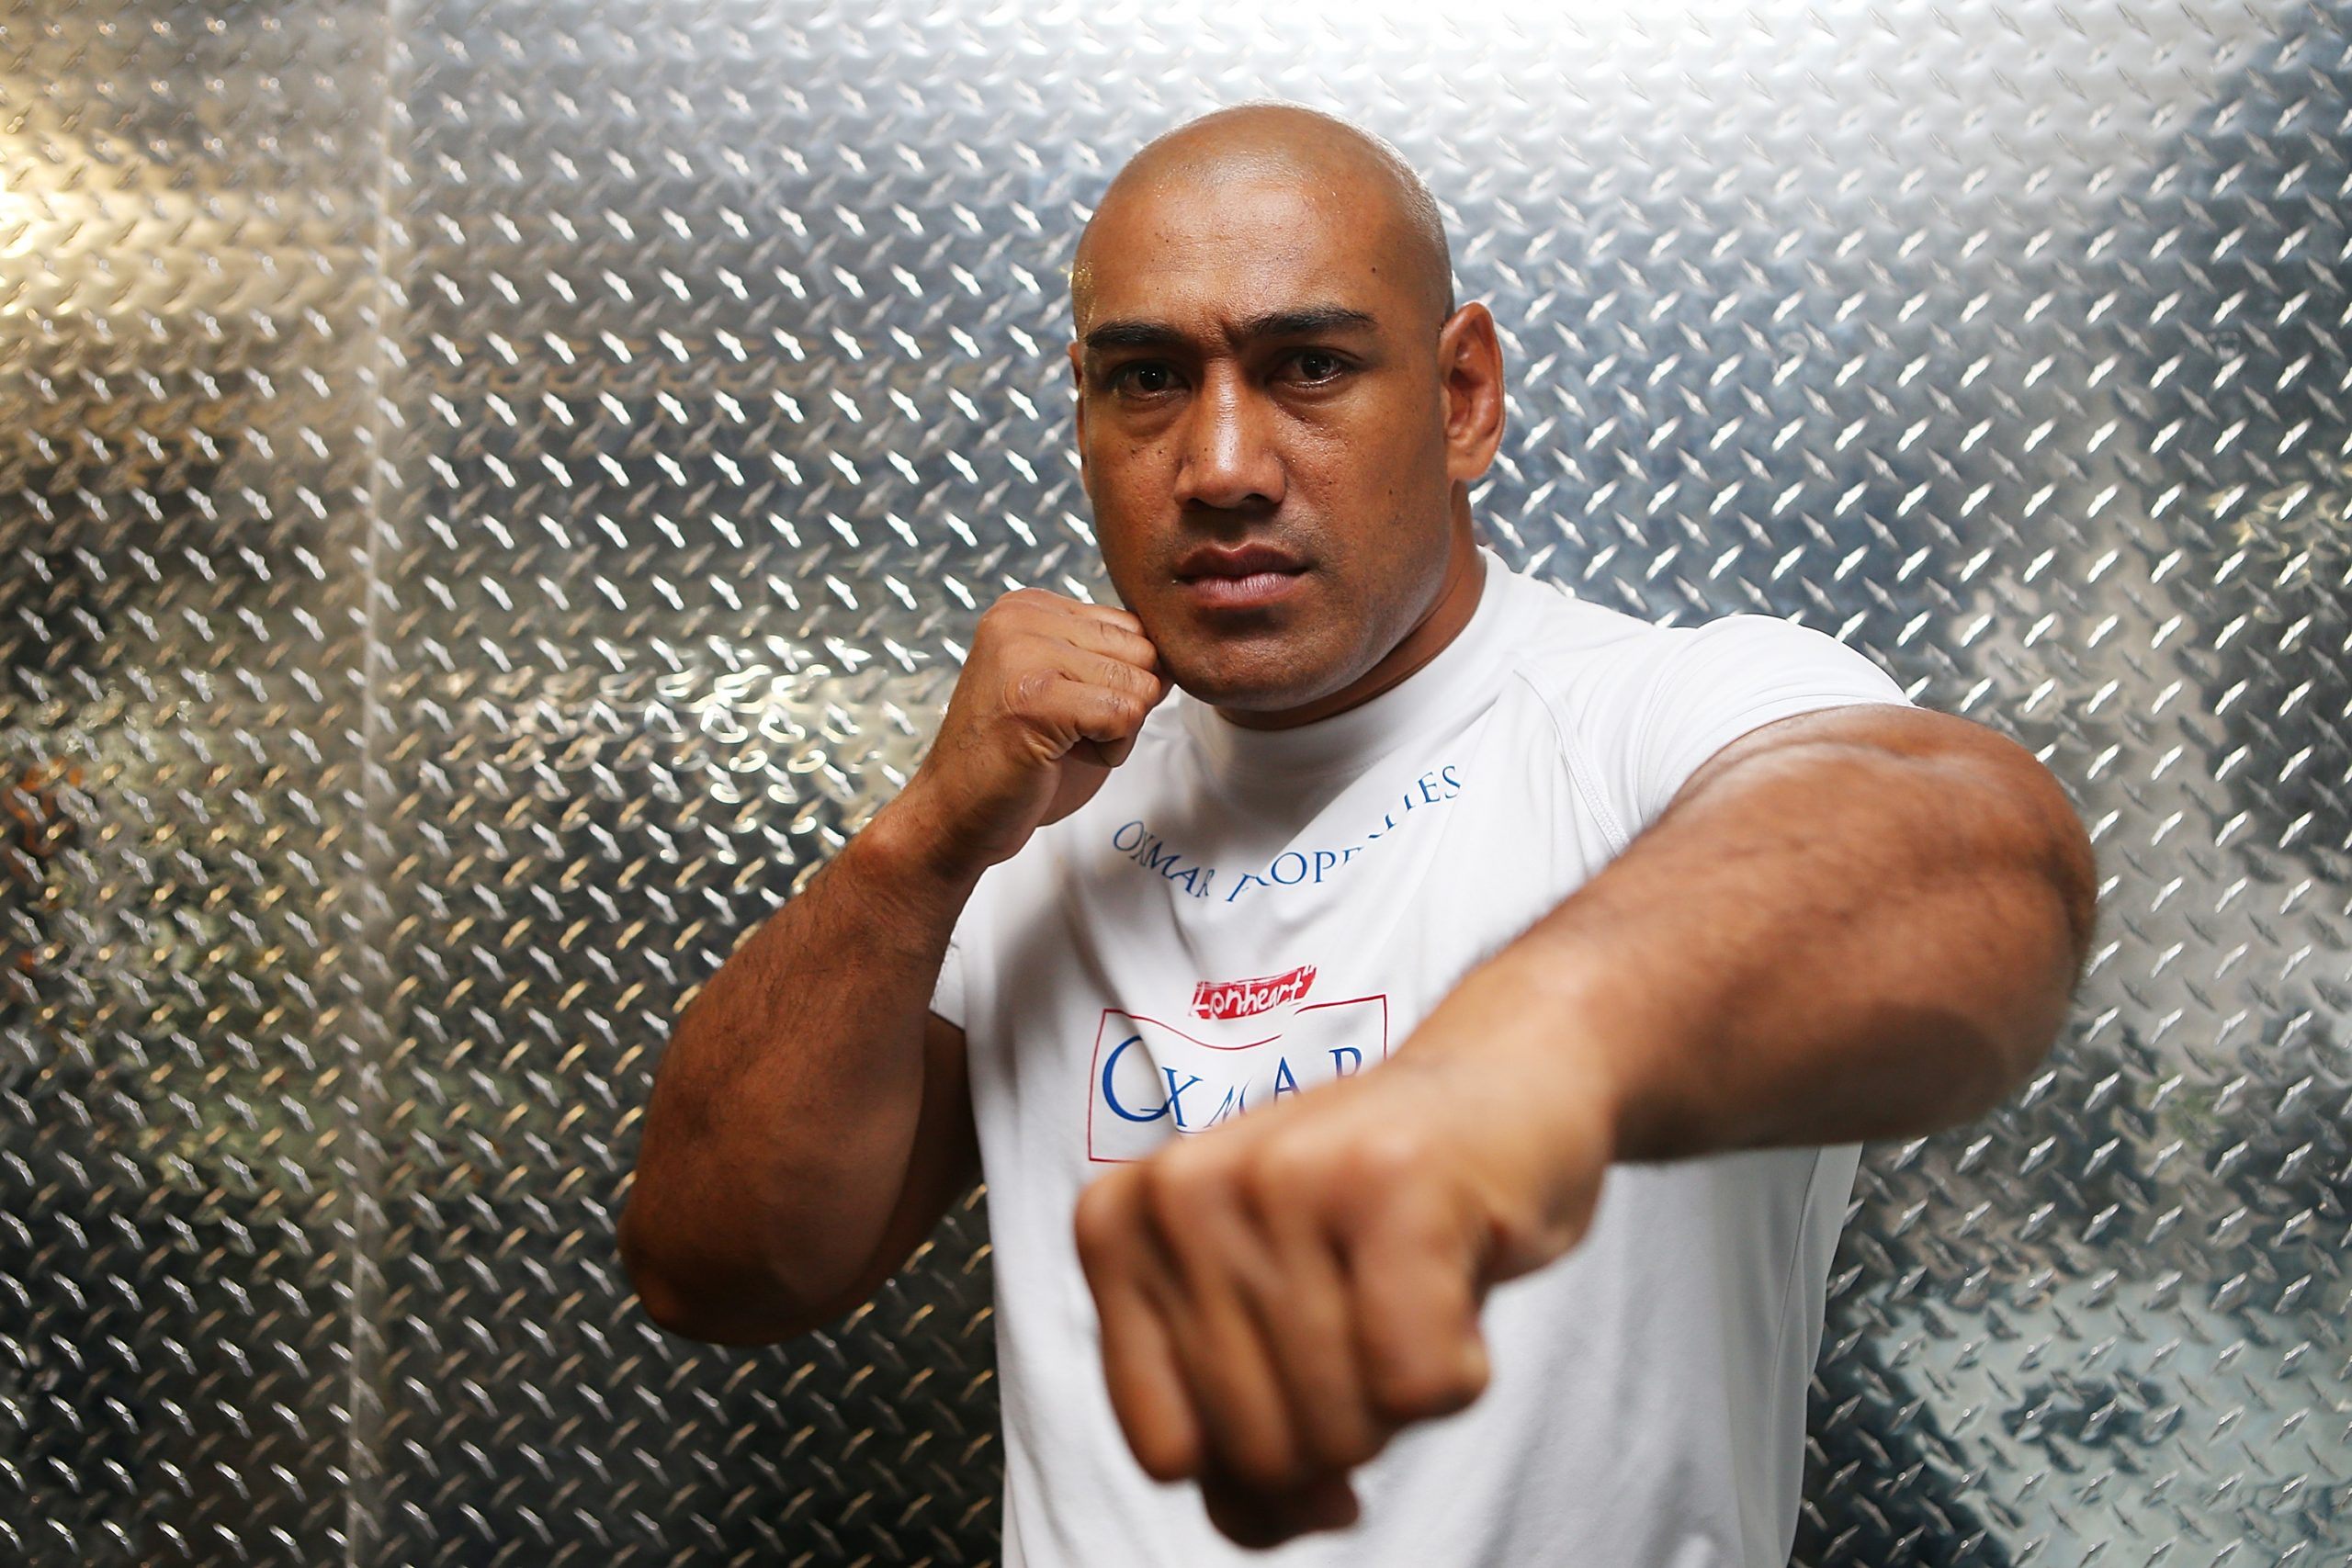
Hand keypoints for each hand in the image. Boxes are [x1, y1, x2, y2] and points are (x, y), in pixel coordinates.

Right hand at [895, 588, 1169, 874]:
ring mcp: (1025, 653)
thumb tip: (1176, 655)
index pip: (1133, 628)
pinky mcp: (1036, 697)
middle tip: (1064, 731)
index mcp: (1029, 606)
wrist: (957, 814)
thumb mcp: (1069, 687)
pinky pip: (1126, 714)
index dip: (1120, 683)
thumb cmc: (1017, 760)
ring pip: (1140, 684)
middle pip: (1144, 652)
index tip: (1065, 708)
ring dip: (1117, 731)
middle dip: (1124, 705)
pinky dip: (1110, 750)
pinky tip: (1058, 757)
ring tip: (1059, 743)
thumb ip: (1113, 658)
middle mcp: (1021, 617)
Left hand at [1071, 1006, 1614, 1548]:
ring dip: (1406, 1393)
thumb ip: (1235, 1440)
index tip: (1308, 1382)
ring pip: (1343, 1426)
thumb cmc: (1377, 1217)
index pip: (1167, 1452)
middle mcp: (1180, 1190)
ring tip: (1410, 1287)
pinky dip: (1464, 1366)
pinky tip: (1455, 1278)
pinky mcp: (1391, 1182)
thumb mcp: (1267, 1320)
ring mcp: (1282, 1177)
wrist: (1505, 1085)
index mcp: (1119, 1225)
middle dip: (1344, 1427)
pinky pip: (1422, 1386)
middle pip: (1259, 1448)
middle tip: (1375, 1320)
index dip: (1257, 1461)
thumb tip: (1286, 1519)